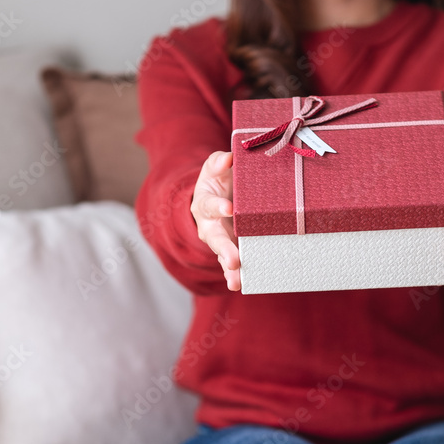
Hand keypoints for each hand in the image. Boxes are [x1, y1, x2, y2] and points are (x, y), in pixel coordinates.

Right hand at [191, 151, 239, 290]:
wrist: (214, 197)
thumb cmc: (218, 180)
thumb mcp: (215, 167)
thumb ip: (219, 162)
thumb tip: (229, 158)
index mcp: (204, 202)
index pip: (209, 204)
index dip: (218, 206)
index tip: (229, 209)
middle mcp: (208, 225)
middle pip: (215, 238)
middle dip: (224, 249)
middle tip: (233, 259)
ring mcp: (218, 240)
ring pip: (221, 255)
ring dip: (229, 267)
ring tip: (236, 280)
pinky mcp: (229, 249)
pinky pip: (229, 265)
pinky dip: (233, 275)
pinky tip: (238, 285)